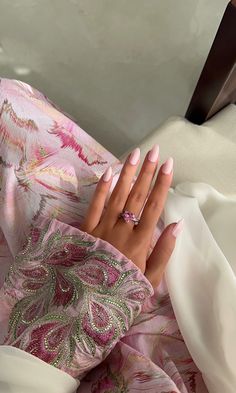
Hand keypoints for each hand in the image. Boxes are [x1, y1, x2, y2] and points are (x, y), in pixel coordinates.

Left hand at [81, 144, 183, 287]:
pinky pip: (94, 205)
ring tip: (135, 154)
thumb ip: (164, 251)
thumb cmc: (123, 289)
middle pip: (137, 196)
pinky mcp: (86, 229)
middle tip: (153, 151)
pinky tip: (109, 171)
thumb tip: (177, 224)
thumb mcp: (151, 278)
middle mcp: (122, 229)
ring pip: (117, 195)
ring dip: (127, 173)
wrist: (88, 300)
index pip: (154, 206)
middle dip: (146, 172)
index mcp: (140, 241)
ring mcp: (102, 227)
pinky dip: (102, 188)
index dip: (161, 184)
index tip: (168, 164)